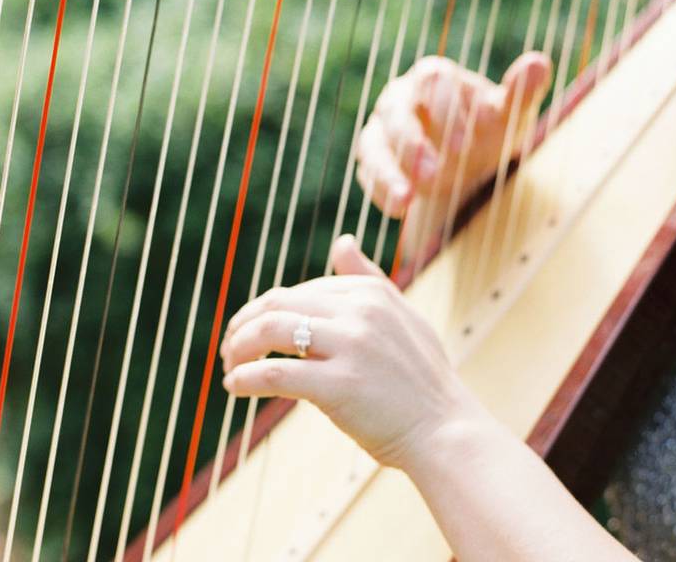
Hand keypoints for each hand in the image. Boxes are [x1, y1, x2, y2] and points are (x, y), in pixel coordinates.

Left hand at [220, 234, 482, 467]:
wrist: (446, 433)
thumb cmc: (421, 381)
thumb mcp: (403, 317)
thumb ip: (369, 279)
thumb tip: (341, 242)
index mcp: (371, 293)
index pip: (297, 292)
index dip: (264, 312)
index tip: (249, 335)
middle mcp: (361, 311)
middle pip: (277, 304)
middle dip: (243, 325)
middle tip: (229, 349)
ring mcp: (352, 347)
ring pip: (270, 330)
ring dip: (238, 348)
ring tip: (229, 367)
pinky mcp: (341, 386)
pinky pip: (275, 373)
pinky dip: (246, 377)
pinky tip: (234, 386)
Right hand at [356, 53, 551, 218]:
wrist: (469, 164)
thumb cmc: (489, 130)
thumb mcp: (509, 115)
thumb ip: (521, 92)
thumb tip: (538, 63)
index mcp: (433, 77)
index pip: (432, 82)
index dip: (447, 111)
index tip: (467, 143)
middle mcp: (399, 99)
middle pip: (396, 115)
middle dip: (414, 146)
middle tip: (435, 175)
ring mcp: (380, 130)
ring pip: (373, 147)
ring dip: (389, 174)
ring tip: (407, 200)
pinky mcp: (370, 161)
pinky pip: (368, 175)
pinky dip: (382, 191)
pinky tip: (400, 209)